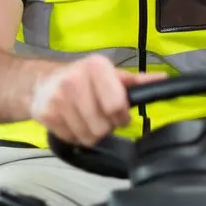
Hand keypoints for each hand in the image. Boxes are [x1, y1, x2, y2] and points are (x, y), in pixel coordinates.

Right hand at [29, 54, 165, 146]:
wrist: (42, 81)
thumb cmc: (83, 77)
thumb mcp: (110, 74)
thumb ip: (136, 81)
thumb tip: (163, 79)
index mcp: (96, 66)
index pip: (116, 105)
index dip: (122, 117)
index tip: (120, 115)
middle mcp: (75, 80)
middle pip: (103, 127)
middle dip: (106, 127)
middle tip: (101, 116)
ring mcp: (58, 98)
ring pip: (88, 137)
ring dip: (92, 134)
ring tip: (87, 119)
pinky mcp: (46, 114)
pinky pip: (72, 139)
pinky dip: (75, 136)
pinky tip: (73, 121)